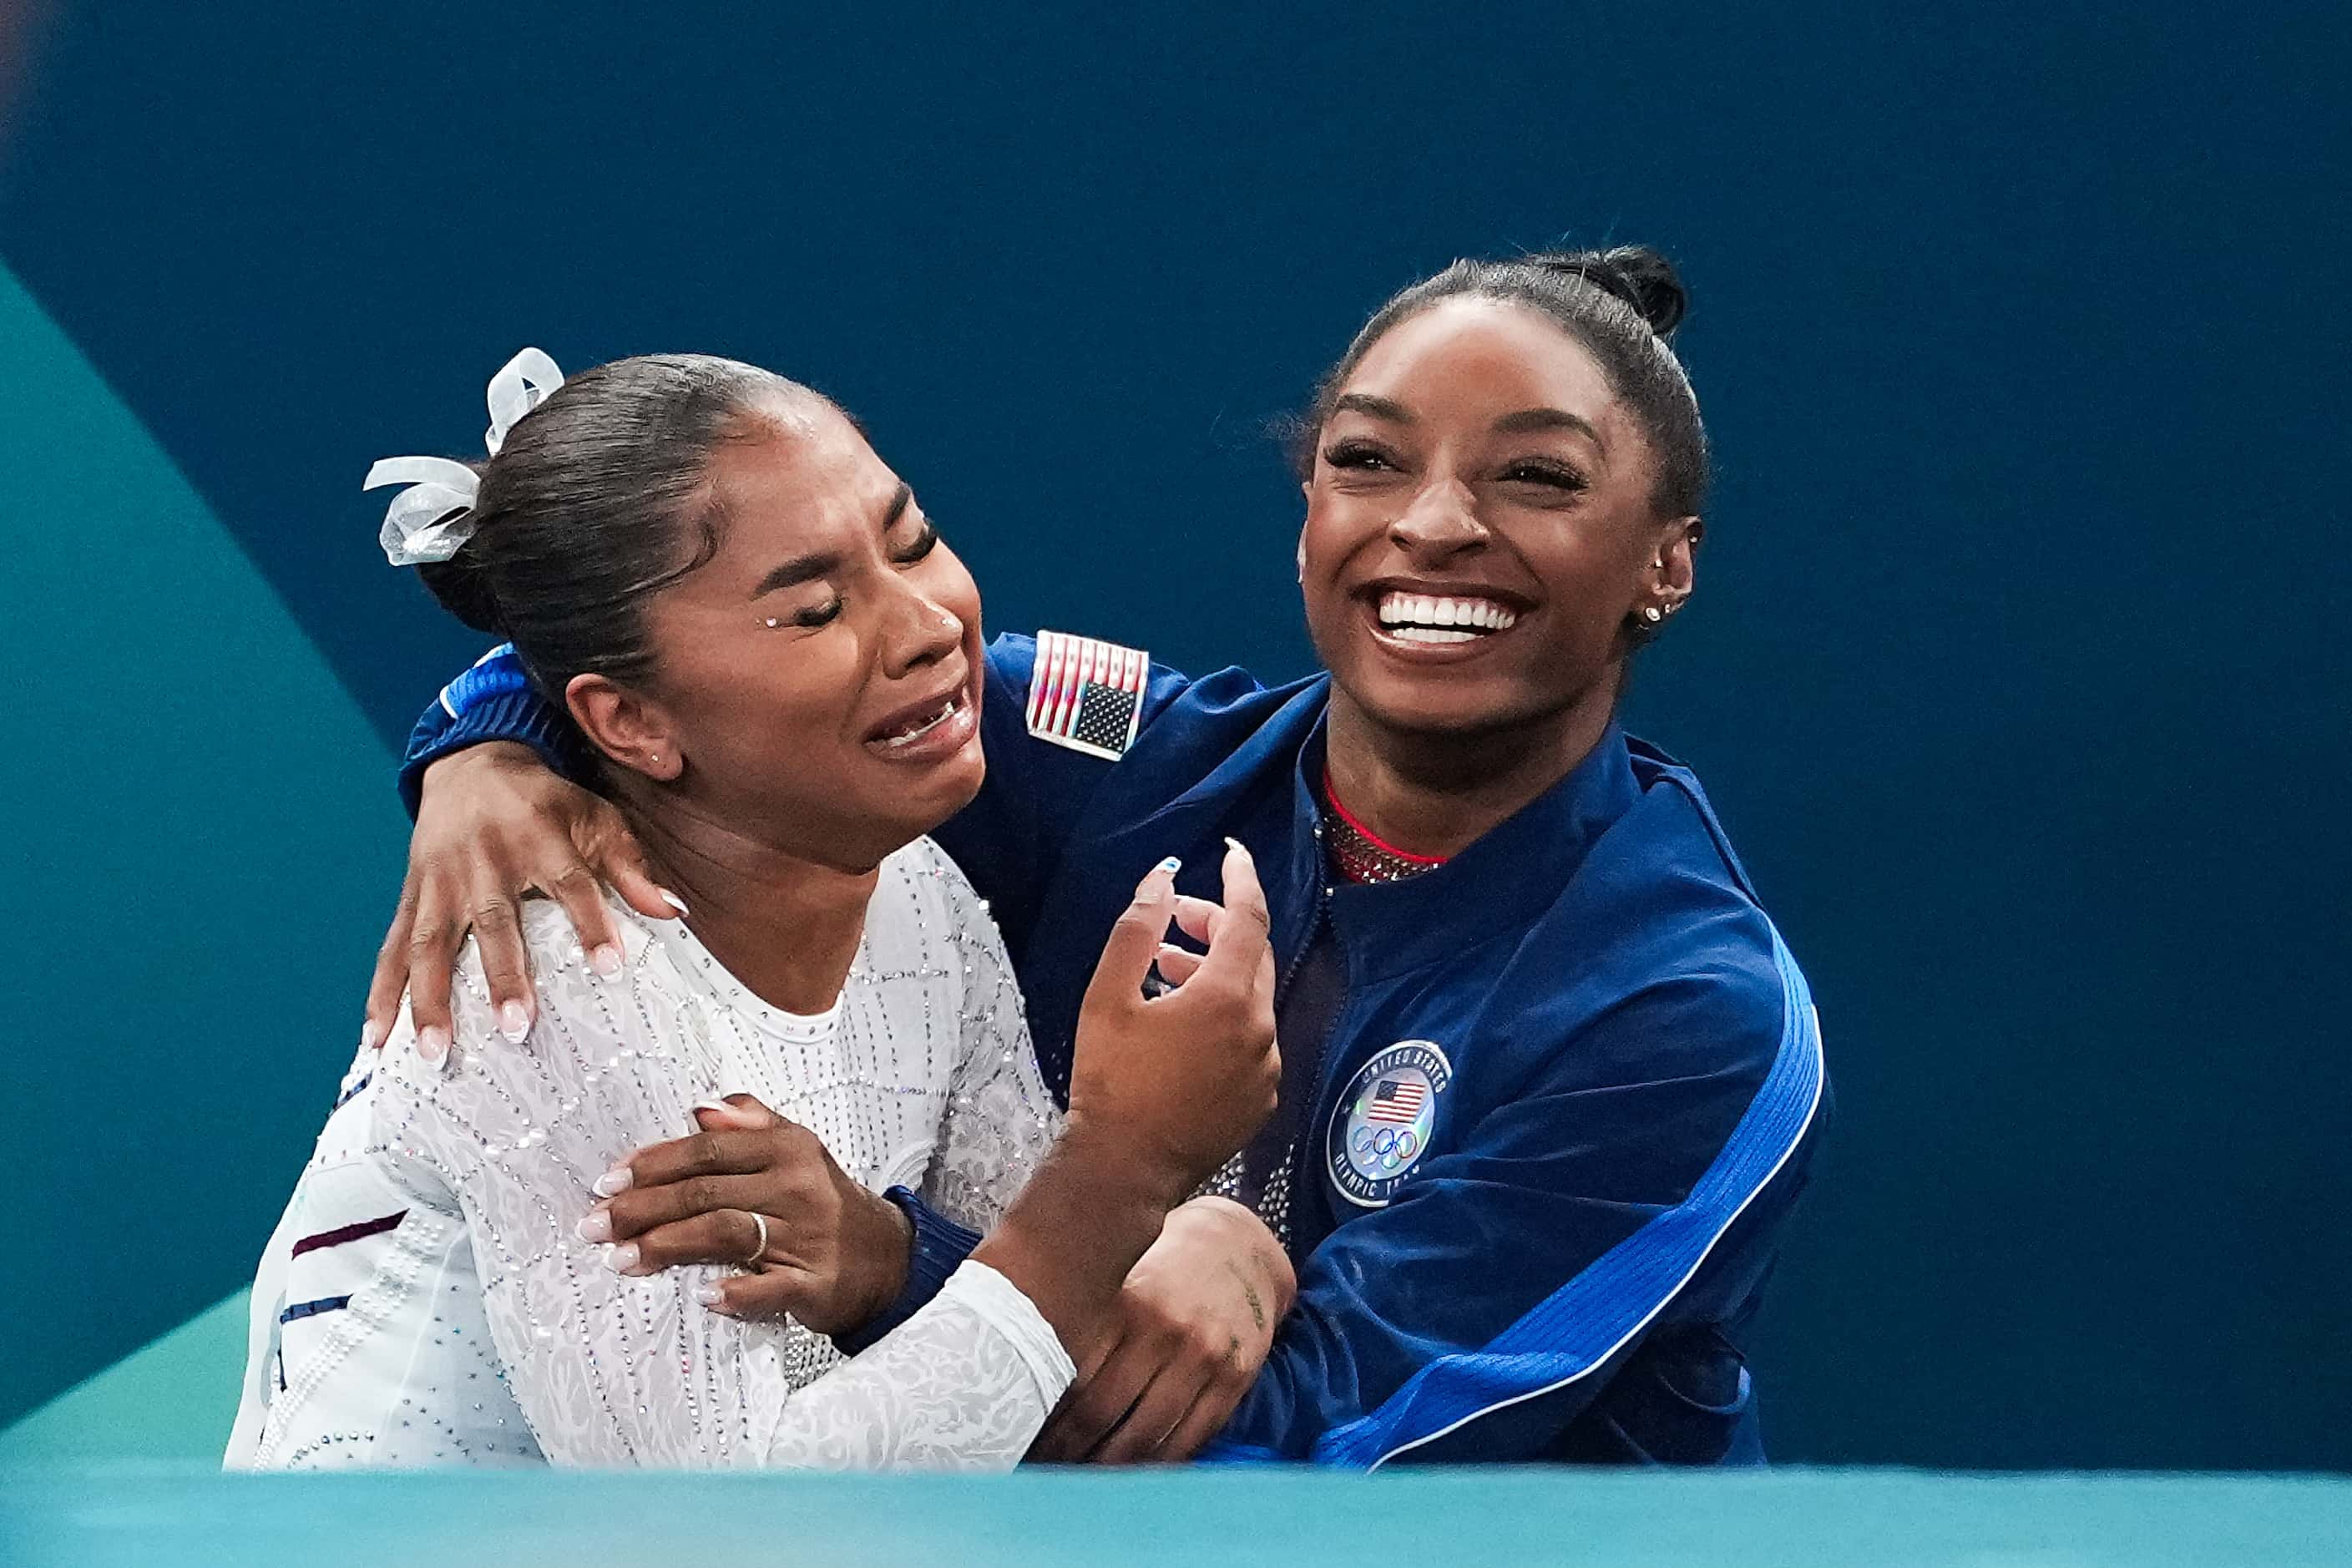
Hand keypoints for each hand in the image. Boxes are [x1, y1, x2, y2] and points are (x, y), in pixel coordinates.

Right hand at [363, 742, 675, 1062]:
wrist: (471, 765)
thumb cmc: (545, 804)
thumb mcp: (594, 819)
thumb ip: (630, 866)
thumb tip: (674, 911)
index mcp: (539, 838)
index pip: (570, 883)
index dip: (591, 923)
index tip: (610, 967)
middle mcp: (485, 861)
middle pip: (494, 920)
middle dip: (503, 974)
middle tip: (516, 1028)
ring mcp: (441, 881)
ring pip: (432, 942)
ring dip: (430, 998)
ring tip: (436, 1051)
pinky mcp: (411, 896)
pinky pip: (393, 947)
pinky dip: (383, 993)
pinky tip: (376, 1038)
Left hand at [576, 1095, 913, 1336]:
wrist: (886, 1257)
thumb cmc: (822, 1201)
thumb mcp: (796, 1150)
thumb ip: (750, 1124)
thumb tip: (700, 1109)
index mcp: (787, 1148)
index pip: (709, 1151)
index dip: (654, 1164)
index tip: (608, 1182)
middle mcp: (796, 1186)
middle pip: (707, 1191)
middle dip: (643, 1208)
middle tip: (594, 1226)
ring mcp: (807, 1236)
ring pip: (727, 1232)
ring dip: (668, 1245)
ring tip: (622, 1260)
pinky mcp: (815, 1283)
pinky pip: (770, 1287)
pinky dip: (737, 1292)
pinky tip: (704, 1297)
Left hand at [1031, 1196, 1295, 1463]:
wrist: (1239, 1245)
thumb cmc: (1161, 1266)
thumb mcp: (1120, 1279)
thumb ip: (1083, 1322)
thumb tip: (1024, 1375)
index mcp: (1127, 1303)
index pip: (1072, 1378)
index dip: (1043, 1419)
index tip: (1020, 1440)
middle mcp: (1166, 1331)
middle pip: (1101, 1414)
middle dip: (1064, 1451)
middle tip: (1038, 1471)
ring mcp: (1204, 1357)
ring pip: (1145, 1437)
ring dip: (1105, 1470)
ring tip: (1077, 1482)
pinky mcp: (1234, 1378)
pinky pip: (1188, 1440)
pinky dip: (1153, 1467)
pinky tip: (1128, 1475)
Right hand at [1065, 840, 1278, 1201]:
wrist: (1123, 1171)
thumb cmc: (1110, 1082)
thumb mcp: (1109, 997)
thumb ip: (1138, 929)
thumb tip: (1163, 878)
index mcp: (1229, 998)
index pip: (1249, 917)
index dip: (1242, 879)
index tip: (1232, 853)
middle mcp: (1261, 1030)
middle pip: (1252, 956)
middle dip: (1217, 928)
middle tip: (1174, 924)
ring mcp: (1267, 1069)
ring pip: (1251, 1000)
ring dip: (1215, 977)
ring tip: (1165, 974)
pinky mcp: (1261, 1100)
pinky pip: (1252, 1041)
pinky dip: (1225, 1020)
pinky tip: (1182, 1029)